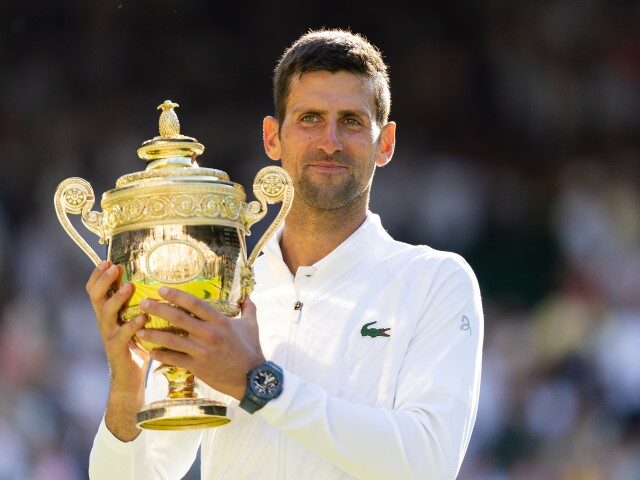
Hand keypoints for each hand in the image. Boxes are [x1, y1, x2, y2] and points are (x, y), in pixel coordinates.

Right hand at [86, 261, 149, 391]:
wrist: (130, 375)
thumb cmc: (138, 343)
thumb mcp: (135, 320)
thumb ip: (139, 303)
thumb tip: (155, 280)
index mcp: (108, 312)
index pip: (95, 290)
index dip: (97, 275)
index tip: (107, 261)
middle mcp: (104, 321)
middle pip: (96, 297)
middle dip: (103, 280)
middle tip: (113, 267)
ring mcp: (109, 335)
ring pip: (106, 313)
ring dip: (117, 299)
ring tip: (128, 287)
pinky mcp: (117, 349)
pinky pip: (122, 335)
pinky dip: (131, 325)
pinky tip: (142, 318)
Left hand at [136, 287, 264, 400]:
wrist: (252, 379)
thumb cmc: (251, 350)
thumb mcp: (252, 326)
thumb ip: (248, 309)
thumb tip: (248, 296)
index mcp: (220, 321)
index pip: (194, 304)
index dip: (177, 295)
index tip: (161, 289)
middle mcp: (209, 334)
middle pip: (178, 318)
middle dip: (158, 309)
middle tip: (143, 303)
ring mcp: (201, 351)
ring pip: (171, 340)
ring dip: (153, 334)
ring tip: (138, 330)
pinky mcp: (197, 367)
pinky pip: (174, 359)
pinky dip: (161, 355)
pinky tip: (151, 352)